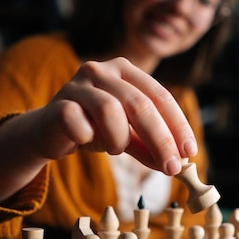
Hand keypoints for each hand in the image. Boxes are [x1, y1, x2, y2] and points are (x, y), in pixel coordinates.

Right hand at [33, 57, 197, 174]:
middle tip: (172, 168)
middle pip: (140, 104)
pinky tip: (85, 140)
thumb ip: (150, 146)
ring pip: (110, 110)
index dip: (177, 125)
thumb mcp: (127, 137)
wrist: (48, 132)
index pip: (160, 96)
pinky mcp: (58, 104)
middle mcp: (102, 70)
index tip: (190, 152)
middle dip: (160, 140)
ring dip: (119, 138)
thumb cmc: (94, 129)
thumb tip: (177, 164)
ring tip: (114, 148)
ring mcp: (78, 84)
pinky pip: (80, 124)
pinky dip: (89, 138)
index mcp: (126, 71)